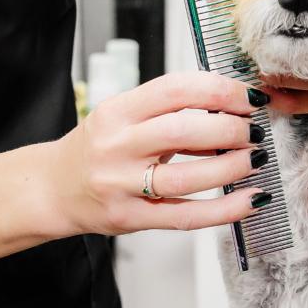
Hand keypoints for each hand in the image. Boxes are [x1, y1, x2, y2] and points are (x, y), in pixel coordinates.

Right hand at [52, 71, 272, 234]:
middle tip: (253, 130)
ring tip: (254, 159)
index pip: (175, 89)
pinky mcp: (130, 218)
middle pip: (182, 131)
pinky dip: (225, 210)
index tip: (248, 96)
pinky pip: (186, 216)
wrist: (53, 188)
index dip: (219, 89)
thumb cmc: (97, 148)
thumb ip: (169, 112)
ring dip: (231, 167)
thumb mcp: (124, 118)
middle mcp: (116, 146)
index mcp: (117, 111)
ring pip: (186, 177)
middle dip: (230, 128)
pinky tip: (250, 199)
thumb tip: (230, 108)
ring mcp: (121, 185)